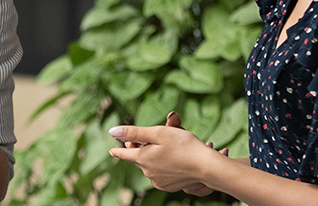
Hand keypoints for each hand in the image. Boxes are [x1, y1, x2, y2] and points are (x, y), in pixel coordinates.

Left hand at [109, 121, 227, 194]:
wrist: (205, 166)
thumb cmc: (183, 145)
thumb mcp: (158, 133)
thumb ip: (134, 132)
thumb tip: (112, 131)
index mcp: (142, 158)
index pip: (124, 153)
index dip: (118, 150)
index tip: (112, 150)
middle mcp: (147, 172)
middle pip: (139, 158)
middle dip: (143, 148)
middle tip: (155, 138)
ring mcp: (157, 181)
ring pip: (150, 166)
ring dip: (153, 158)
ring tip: (169, 149)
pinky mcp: (167, 186)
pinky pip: (159, 175)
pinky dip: (162, 167)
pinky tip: (173, 161)